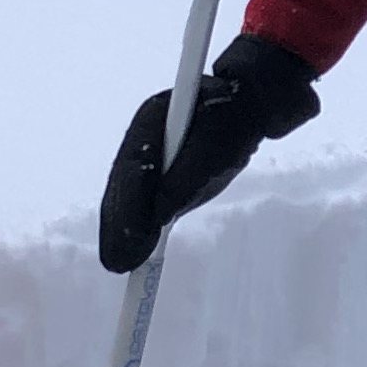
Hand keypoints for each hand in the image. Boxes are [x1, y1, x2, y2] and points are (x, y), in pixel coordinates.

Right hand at [99, 34, 321, 273]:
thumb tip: (157, 217)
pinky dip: (136, 221)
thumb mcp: (214, 152)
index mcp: (151, 120)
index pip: (132, 169)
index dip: (126, 210)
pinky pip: (141, 195)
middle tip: (116, 264)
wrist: (250, 103)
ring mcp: (148, 149)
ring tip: (119, 262)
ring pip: (127, 191)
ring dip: (122, 228)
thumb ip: (185, 182)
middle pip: (122, 184)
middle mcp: (143, 135)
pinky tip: (133, 246)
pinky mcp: (160, 166)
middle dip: (118, 226)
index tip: (125, 243)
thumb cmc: (235, 123)